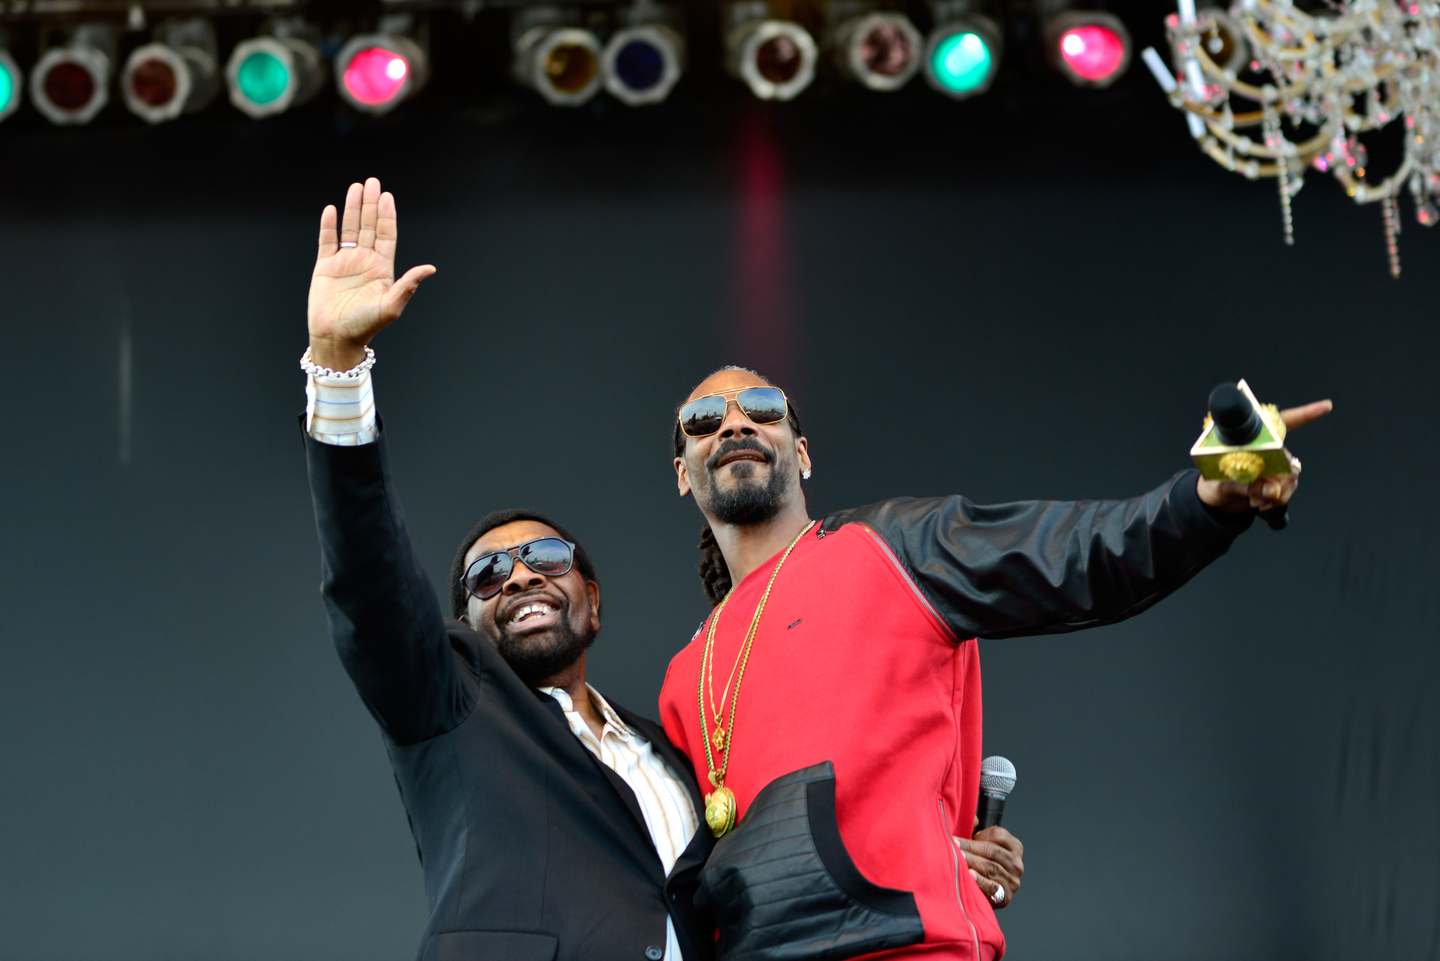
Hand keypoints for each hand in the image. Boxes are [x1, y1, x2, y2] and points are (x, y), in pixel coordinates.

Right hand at [308, 177, 435, 369]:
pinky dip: (329, 225)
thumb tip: (430, 268)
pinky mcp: (325, 267)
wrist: (336, 338)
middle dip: (371, 204)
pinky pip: (327, 241)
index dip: (387, 216)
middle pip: (369, 227)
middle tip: (372, 182)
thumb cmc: (365, 326)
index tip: (387, 197)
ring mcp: (345, 263)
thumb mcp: (391, 306)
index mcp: (382, 269)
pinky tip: (332, 210)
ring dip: (353, 209)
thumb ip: (408, 285)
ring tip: (355, 188)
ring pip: (350, 229)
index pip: (386, 236)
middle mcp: (364, 262)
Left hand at [955, 824, 1023, 908]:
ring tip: (957, 858)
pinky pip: (992, 886)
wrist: (987, 894)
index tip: (960, 836)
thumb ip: (977, 830)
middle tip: (953, 845)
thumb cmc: (983, 864)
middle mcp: (1017, 863)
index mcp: (1014, 847)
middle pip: (993, 851)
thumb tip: (972, 819)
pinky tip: (969, 875)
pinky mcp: (1006, 895)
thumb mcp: (984, 845)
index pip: (999, 835)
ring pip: (991, 867)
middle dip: (970, 847)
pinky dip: (980, 881)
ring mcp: (1013, 880)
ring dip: (972, 862)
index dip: (979, 834)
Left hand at [1197, 399, 1332, 513]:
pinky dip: (1278, 499)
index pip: (1279, 423)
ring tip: (1256, 501)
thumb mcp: (1223, 484)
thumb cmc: (1212, 483)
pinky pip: (1289, 488)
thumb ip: (1246, 485)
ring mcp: (1274, 465)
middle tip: (1259, 495)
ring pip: (1290, 475)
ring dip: (1278, 492)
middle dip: (1278, 479)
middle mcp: (1267, 449)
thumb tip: (1271, 490)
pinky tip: (1263, 504)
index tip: (1326, 406)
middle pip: (1287, 458)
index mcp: (1251, 440)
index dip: (1304, 414)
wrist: (1214, 502)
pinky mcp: (1277, 481)